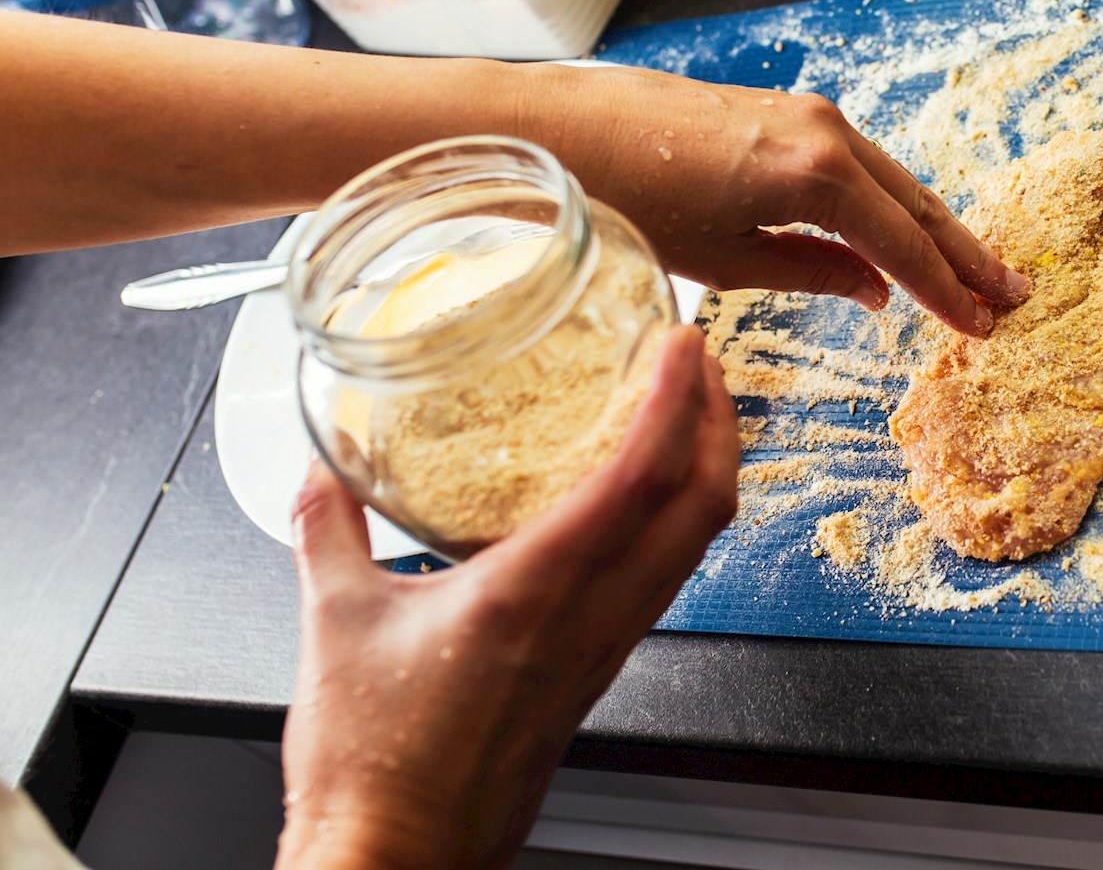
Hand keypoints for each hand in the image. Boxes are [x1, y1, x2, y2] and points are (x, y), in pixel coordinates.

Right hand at [276, 326, 736, 869]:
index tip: (685, 346)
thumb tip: (320, 473)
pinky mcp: (597, 674)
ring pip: (692, 548)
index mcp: (535, 591)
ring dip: (707, 473)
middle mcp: (590, 619)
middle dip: (720, 424)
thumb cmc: (375, 763)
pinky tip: (642, 508)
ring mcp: (603, 650)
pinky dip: (674, 525)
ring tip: (689, 418)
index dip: (676, 401)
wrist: (399, 854)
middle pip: (702, 507)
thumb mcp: (332, 622)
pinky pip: (662, 585)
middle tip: (704, 366)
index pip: (639, 476)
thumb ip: (328, 530)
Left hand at [516, 64, 1030, 336]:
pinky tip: (904, 231)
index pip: (904, 244)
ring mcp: (806, 113)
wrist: (560, 130)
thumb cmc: (632, 199)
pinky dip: (893, 201)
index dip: (947, 292)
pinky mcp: (784, 110)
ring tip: (978, 268)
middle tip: (1014, 294)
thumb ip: (813, 272)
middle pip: (917, 203)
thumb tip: (876, 290)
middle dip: (966, 253)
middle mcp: (825, 134)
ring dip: (936, 226)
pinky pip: (860, 163)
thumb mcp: (725, 260)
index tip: (984, 327)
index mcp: (816, 176)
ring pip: (893, 179)